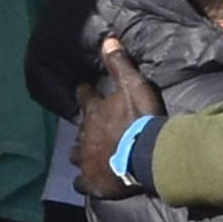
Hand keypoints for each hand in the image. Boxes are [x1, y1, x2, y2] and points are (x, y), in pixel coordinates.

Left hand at [73, 40, 165, 200]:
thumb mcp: (134, 86)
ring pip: (76, 154)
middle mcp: (85, 134)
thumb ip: (120, 65)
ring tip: (87, 153)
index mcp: (94, 111)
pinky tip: (86, 181)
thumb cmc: (141, 120)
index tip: (86, 89)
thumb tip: (107, 39)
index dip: (85, 92)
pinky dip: (83, 180)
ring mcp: (86, 159)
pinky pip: (81, 182)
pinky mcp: (92, 181)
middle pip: (79, 127)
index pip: (84, 95)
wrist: (146, 156)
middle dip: (85, 126)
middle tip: (94, 127)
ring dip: (81, 152)